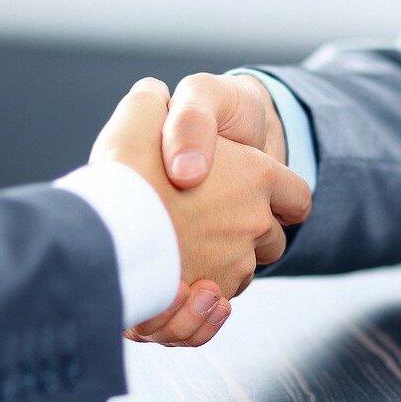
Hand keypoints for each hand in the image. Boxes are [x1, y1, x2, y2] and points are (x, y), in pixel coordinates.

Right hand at [89, 78, 311, 344]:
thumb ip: (156, 103)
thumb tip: (155, 96)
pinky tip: (177, 280)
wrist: (104, 230)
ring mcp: (236, 265)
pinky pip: (219, 304)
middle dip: (249, 234)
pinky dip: (204, 298)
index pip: (296, 195)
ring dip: (223, 265)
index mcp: (256, 176)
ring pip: (244, 272)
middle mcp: (255, 223)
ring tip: (183, 250)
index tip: (260, 198)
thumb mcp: (141, 114)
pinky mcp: (210, 300)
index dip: (281, 197)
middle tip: (207, 221)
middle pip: (272, 238)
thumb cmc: (125, 169)